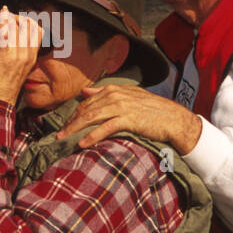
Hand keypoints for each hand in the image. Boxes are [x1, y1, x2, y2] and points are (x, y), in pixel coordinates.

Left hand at [0, 6, 42, 105]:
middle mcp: (27, 55)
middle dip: (19, 17)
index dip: (29, 22)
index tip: (19, 20)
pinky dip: (3, 21)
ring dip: (10, 17)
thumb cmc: (4, 88)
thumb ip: (20, 56)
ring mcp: (16, 55)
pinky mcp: (3, 56)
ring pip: (18, 27)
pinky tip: (0, 15)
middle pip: (30, 27)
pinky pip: (5, 33)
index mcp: (32, 58)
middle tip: (8, 16)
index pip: (39, 33)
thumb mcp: (19, 70)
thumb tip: (15, 42)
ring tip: (3, 15)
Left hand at [56, 84, 201, 152]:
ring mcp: (121, 106)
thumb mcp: (128, 96)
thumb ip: (105, 93)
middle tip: (58, 134)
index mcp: (114, 90)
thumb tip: (84, 91)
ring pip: (91, 117)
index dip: (74, 114)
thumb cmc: (152, 110)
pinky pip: (105, 128)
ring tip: (63, 138)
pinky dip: (92, 136)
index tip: (65, 125)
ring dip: (75, 128)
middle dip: (70, 122)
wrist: (173, 119)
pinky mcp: (128, 119)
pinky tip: (82, 143)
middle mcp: (115, 95)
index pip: (87, 101)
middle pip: (85, 109)